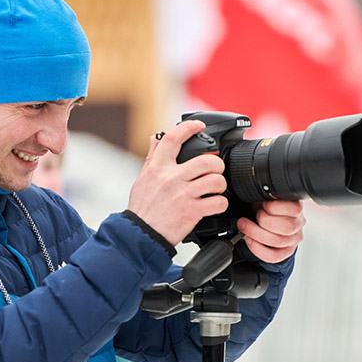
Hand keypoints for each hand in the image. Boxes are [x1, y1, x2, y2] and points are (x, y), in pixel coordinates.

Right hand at [126, 121, 228, 245]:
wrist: (140, 235)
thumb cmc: (142, 209)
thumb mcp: (142, 179)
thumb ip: (152, 157)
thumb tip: (156, 138)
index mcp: (158, 167)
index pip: (173, 138)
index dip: (189, 127)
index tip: (199, 126)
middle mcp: (171, 178)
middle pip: (206, 160)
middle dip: (216, 165)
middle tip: (215, 171)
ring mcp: (182, 194)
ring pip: (216, 180)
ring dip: (220, 185)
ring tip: (216, 189)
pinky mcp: (192, 211)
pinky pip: (218, 202)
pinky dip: (221, 204)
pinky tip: (215, 205)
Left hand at [235, 200, 304, 263]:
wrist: (268, 223)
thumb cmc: (267, 208)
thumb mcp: (267, 197)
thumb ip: (265, 194)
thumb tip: (252, 187)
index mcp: (297, 207)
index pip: (294, 209)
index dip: (275, 207)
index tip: (263, 204)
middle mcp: (298, 224)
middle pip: (287, 227)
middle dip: (265, 221)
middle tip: (254, 215)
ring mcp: (293, 240)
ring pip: (278, 241)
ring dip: (256, 233)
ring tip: (244, 226)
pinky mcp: (285, 252)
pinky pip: (273, 256)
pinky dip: (257, 249)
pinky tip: (249, 239)